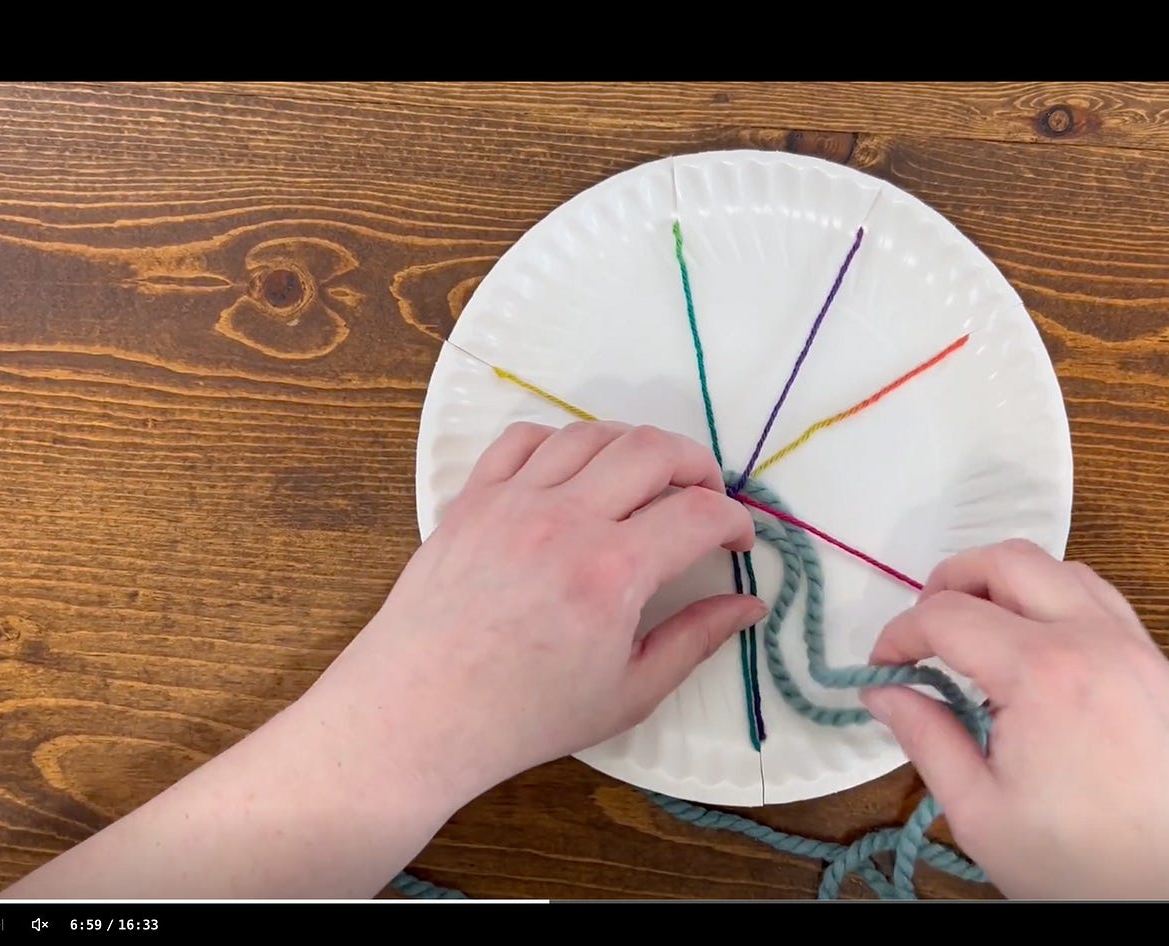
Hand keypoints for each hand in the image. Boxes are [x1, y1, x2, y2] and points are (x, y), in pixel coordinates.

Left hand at [325, 420, 763, 790]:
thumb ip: (696, 640)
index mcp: (613, 572)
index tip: (738, 541)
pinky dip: (562, 442)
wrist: (419, 713)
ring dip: (634, 447)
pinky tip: (575, 473)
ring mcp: (514, 501)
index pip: (700, 512)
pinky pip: (525, 439)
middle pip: (653, 449)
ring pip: (591, 434)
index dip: (735, 520)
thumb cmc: (525, 715)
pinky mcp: (473, 499)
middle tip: (706, 497)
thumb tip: (749, 605)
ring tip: (647, 481)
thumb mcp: (628, 693)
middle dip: (698, 464)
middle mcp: (566, 519)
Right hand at [859, 539, 1168, 899]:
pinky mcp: (1166, 674)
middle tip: (923, 627)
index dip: (900, 633)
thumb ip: (926, 738)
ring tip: (979, 630)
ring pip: (1064, 571)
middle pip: (1008, 561)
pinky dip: (1059, 604)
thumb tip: (885, 694)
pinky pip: (1106, 605)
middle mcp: (1096, 641)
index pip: (947, 615)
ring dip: (1009, 583)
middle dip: (951, 579)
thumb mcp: (981, 812)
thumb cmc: (1089, 870)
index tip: (882, 667)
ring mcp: (1140, 651)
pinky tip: (1040, 652)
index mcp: (1042, 672)